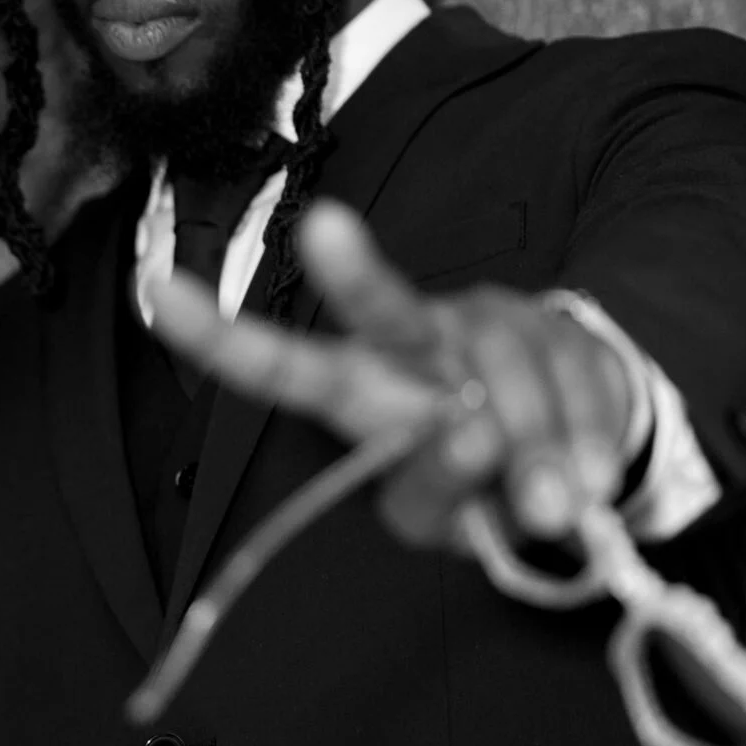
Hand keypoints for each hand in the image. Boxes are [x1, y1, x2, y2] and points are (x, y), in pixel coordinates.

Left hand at [149, 200, 634, 546]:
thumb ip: (440, 495)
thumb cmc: (480, 488)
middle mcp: (412, 342)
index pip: (287, 368)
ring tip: (552, 506)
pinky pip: (574, 383)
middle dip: (353, 273)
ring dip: (534, 443)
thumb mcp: (442, 518)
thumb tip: (477, 445)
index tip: (157, 292)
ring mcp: (486, 327)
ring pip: (504, 367)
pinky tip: (588, 477)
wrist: (583, 459)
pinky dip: (584, 440)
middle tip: (324, 228)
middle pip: (383, 309)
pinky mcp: (559, 327)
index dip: (222, 338)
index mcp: (362, 391)